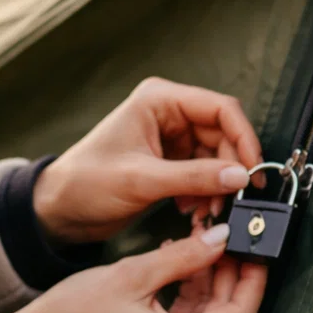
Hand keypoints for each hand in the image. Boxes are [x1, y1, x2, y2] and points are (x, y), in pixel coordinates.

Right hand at [0, 223, 266, 312]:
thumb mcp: (131, 275)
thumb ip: (183, 257)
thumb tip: (220, 238)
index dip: (253, 280)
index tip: (255, 249)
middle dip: (230, 277)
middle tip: (230, 237)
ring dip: (209, 284)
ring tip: (204, 244)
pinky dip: (189, 297)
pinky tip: (180, 265)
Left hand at [34, 77, 262, 243]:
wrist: (58, 210)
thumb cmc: (86, 183)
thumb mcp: (142, 180)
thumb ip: (194, 177)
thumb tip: (240, 177)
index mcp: (158, 100)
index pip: (219, 108)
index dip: (242, 137)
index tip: (254, 169)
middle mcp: (167, 113)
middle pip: (222, 134)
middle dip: (230, 168)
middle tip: (234, 200)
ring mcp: (169, 138)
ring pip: (216, 157)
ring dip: (219, 185)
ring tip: (210, 212)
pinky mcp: (169, 161)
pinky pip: (203, 173)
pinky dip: (205, 193)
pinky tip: (194, 212)